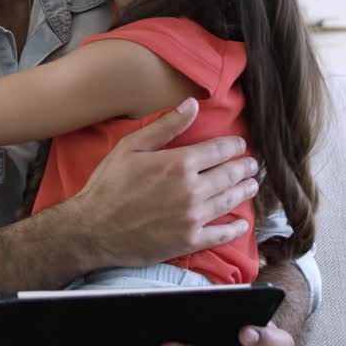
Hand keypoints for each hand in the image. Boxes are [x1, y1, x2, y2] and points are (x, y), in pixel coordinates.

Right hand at [68, 97, 259, 269]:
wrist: (93, 229)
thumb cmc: (108, 185)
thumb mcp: (131, 147)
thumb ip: (166, 126)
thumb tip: (193, 104)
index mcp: (179, 163)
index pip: (218, 151)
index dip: (233, 146)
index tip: (240, 145)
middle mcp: (192, 190)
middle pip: (228, 175)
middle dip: (243, 168)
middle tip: (252, 165)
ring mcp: (192, 218)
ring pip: (229, 201)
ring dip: (244, 192)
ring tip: (252, 186)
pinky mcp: (189, 241)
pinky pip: (220, 235)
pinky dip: (235, 229)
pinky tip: (242, 225)